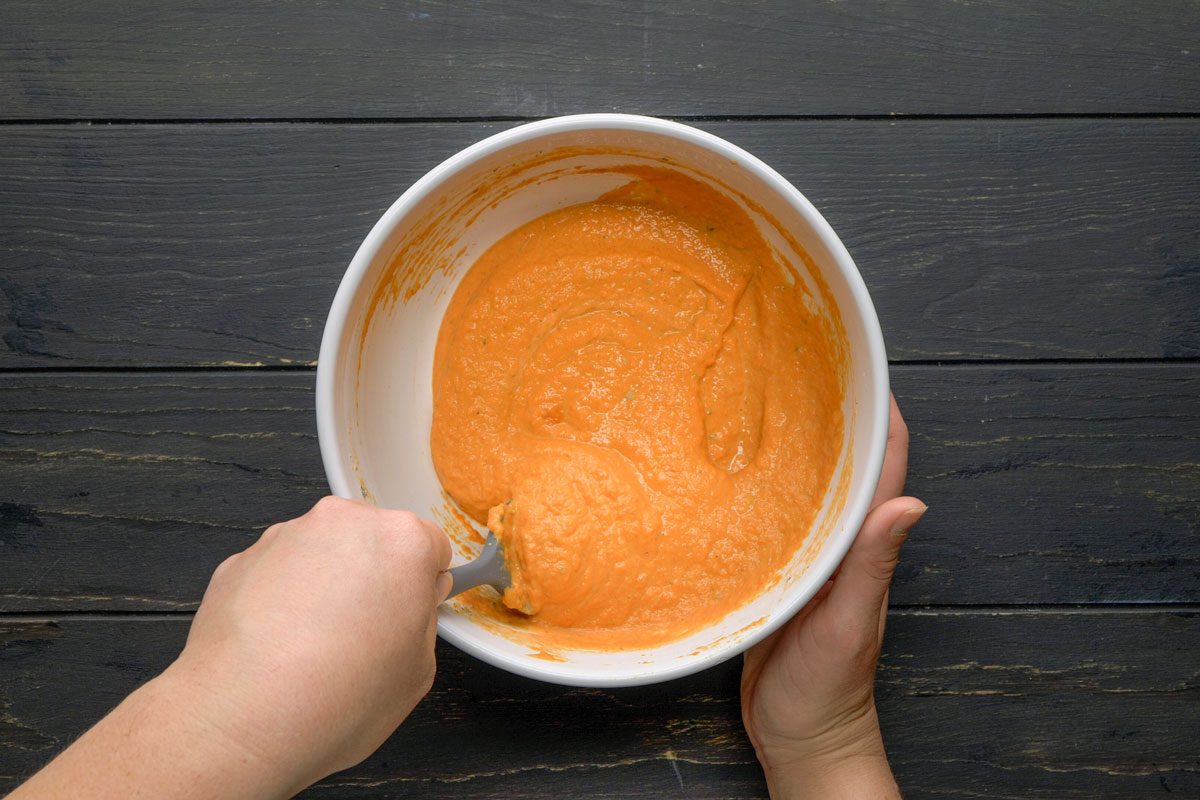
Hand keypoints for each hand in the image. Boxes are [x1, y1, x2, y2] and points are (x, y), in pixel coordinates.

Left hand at [170, 496, 452, 791]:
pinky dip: (282, 598)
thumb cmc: (339, 697)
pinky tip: (277, 646)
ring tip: (312, 647)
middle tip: (362, 635)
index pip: (431, 546)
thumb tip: (410, 603)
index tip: (408, 615)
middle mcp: (344, 523)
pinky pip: (277, 572)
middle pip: (374, 541)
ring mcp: (286, 536)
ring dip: (326, 585)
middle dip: (373, 577)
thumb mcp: (418, 671)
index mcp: (402, 541)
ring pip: (322, 553)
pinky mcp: (241, 559)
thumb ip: (422, 619)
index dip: (421, 585)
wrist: (243, 719)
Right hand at [741, 396, 924, 798]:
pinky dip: (761, 492)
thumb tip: (911, 503)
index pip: (884, 466)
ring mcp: (807, 560)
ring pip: (806, 491)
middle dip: (831, 418)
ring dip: (795, 449)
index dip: (880, 414)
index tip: (861, 366)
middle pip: (843, 469)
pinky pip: (772, 523)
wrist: (799, 739)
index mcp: (863, 548)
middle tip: (799, 369)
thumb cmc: (829, 690)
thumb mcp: (850, 624)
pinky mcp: (775, 577)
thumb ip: (874, 566)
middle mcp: (838, 545)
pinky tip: (734, 475)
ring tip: (762, 404)